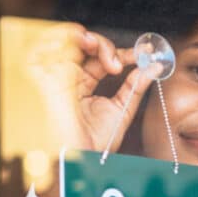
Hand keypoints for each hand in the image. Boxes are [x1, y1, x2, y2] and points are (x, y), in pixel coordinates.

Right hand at [25, 23, 152, 153]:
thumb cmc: (94, 142)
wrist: (79, 159)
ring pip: (70, 40)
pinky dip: (68, 37)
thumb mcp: (121, 111)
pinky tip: (86, 45)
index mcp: (83, 84)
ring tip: (107, 57)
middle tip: (120, 64)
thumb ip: (135, 88)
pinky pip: (49, 46)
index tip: (146, 53)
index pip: (102, 58)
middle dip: (107, 46)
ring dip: (90, 40)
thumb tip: (152, 68)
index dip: (124, 53)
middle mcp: (69, 77)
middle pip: (86, 45)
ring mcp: (57, 75)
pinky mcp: (45, 75)